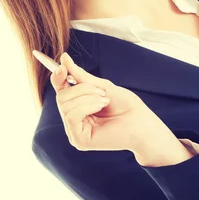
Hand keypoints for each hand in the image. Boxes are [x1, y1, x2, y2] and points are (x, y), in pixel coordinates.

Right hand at [50, 52, 176, 158]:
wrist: (141, 121)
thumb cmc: (125, 105)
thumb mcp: (100, 86)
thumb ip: (80, 76)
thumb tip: (63, 59)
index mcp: (77, 107)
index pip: (60, 91)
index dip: (57, 78)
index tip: (61, 68)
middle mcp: (73, 120)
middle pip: (61, 97)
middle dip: (82, 89)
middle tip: (101, 92)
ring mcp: (74, 131)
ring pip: (65, 105)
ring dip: (87, 97)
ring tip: (104, 101)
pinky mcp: (79, 140)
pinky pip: (71, 116)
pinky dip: (87, 106)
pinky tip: (101, 107)